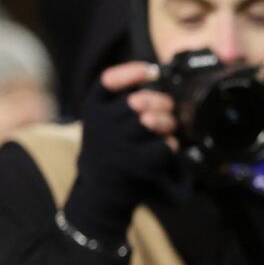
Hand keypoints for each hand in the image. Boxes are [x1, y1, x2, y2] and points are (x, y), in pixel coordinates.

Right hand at [62, 62, 179, 243]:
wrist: (102, 192)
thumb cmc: (109, 149)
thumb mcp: (103, 121)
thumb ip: (121, 99)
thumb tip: (154, 73)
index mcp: (92, 109)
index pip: (109, 80)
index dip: (133, 72)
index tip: (152, 71)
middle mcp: (101, 125)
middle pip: (140, 101)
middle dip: (161, 102)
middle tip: (167, 108)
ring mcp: (118, 144)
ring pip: (155, 121)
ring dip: (168, 123)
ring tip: (166, 128)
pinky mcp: (136, 163)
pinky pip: (165, 145)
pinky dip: (170, 146)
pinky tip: (164, 149)